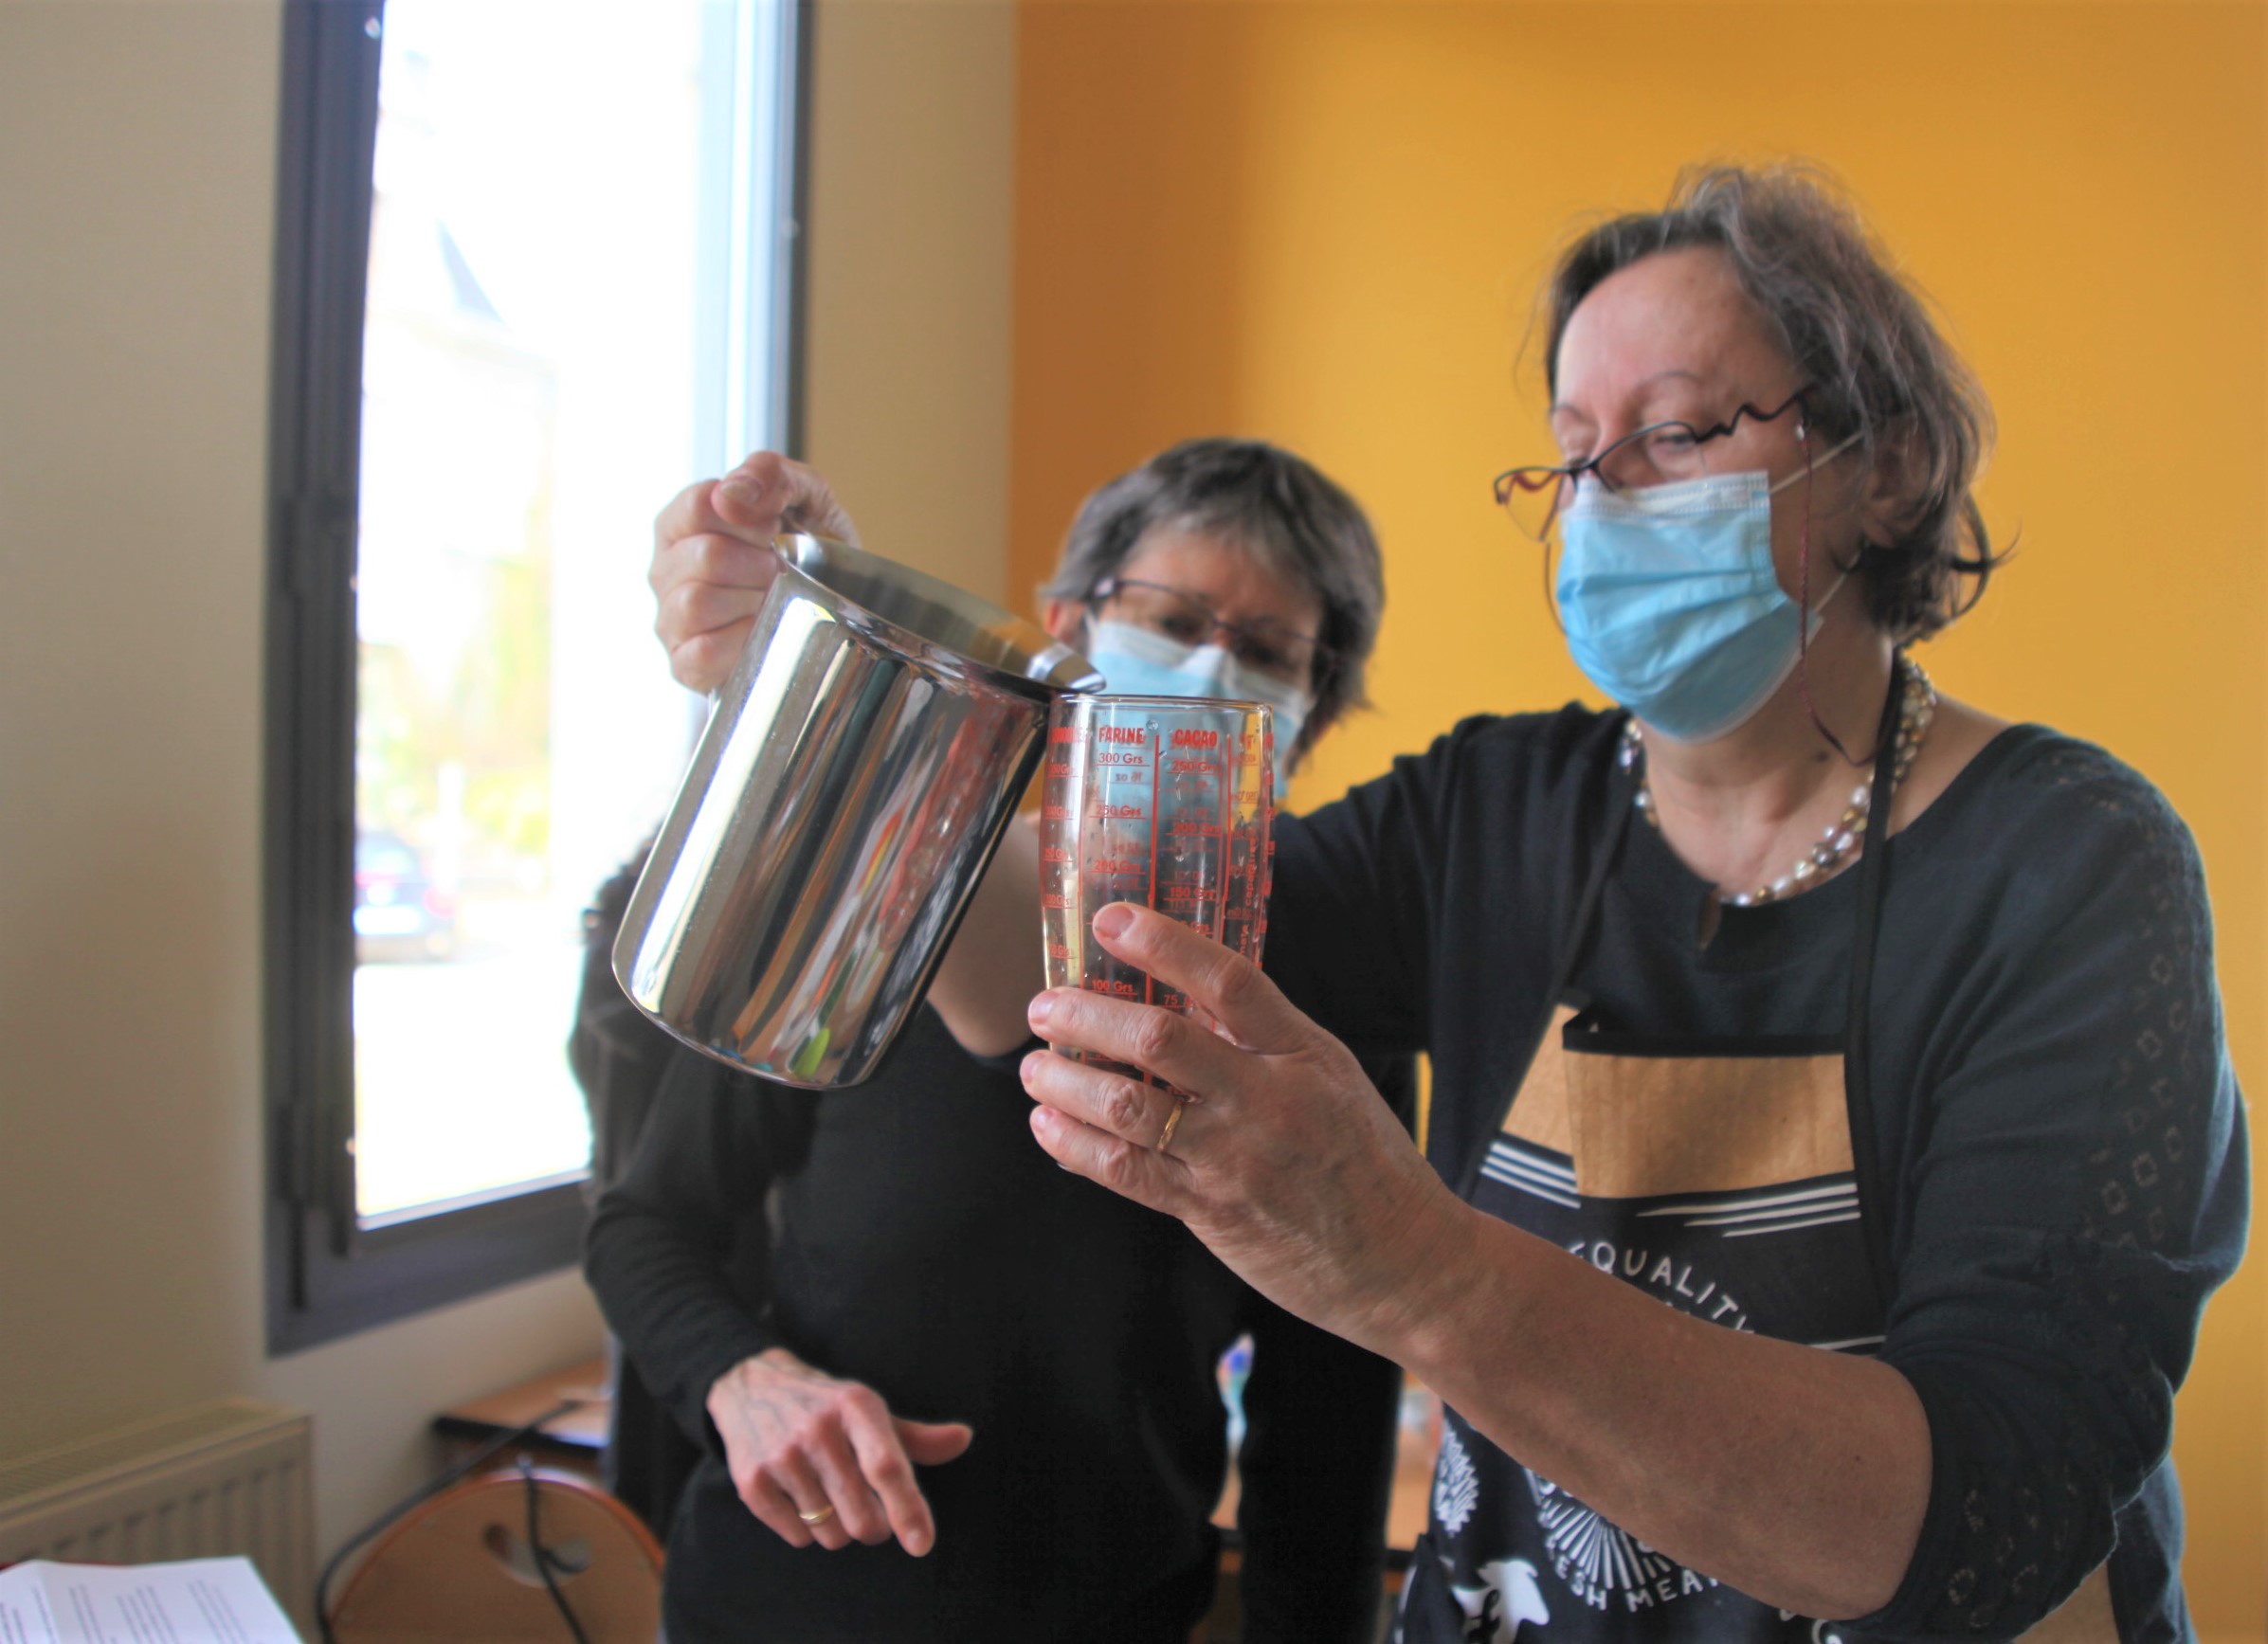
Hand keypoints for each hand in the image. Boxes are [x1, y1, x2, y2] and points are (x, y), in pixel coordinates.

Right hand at [651, 452, 859, 693]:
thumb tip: (728, 495)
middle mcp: (665, 569)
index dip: (752, 518)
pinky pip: (702, 653)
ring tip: (773, 600)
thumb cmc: (809, 546)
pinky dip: (741, 642)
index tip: (778, 528)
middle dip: (761, 563)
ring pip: (697, 603)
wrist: (836, 606)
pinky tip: (760, 631)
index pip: (701, 506)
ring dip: (751, 601)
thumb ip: (770, 475)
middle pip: (706, 556)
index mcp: (682, 522)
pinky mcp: (685, 664)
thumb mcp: (804, 496)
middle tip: (783, 570)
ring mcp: (671, 618)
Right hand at [706, 1347, 972, 1554]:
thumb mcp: (870, 1411)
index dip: (908, 1509)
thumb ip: (917, 1437)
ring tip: (829, 1497)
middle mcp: (817, 1429)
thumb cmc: (827, 1407)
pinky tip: (801, 1497)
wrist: (751, 1386)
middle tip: (868, 1511)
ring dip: (839, 1530)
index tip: (922, 1544)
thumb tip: (964, 1439)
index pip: (887, 1467)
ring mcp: (781, 1455)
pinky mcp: (751, 1481)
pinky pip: (797, 1537)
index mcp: (856, 1406)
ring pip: (831, 1534)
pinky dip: (807, 1531)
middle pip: (862, 1515)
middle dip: (874, 1528)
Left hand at [1018, 903, 1461, 1357]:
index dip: (1164, 944)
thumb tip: (1183, 988)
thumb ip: (1261, 1036)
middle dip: (1088, 1016)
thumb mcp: (1329, 1075)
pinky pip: (1127, 1173)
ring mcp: (1236, 1159)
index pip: (1227, 980)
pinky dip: (1076, 1146)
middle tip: (1047, 1007)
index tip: (1111, 919)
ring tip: (1036, 1067)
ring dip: (1067, 1082)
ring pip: (1131, 1108)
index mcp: (1300, 1053)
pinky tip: (1048, 1127)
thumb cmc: (1362, 1160)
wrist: (1402, 1261)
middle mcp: (1267, 1100)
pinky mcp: (1212, 1212)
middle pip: (1161, 1040)